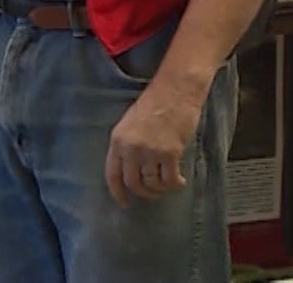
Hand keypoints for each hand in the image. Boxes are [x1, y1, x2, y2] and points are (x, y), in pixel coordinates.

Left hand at [105, 80, 203, 207]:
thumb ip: (128, 145)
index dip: (117, 192)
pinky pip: (170, 179)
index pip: (112, 174)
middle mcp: (131, 149)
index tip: (124, 203)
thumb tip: (133, 168)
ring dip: (161, 189)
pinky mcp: (170, 153)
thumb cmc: (155, 102)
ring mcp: (150, 152)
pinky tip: (180, 182)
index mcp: (118, 140)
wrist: (175, 90)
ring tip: (168, 185)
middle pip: (134, 183)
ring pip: (153, 184)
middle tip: (153, 194)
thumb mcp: (130, 123)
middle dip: (144, 193)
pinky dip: (175, 185)